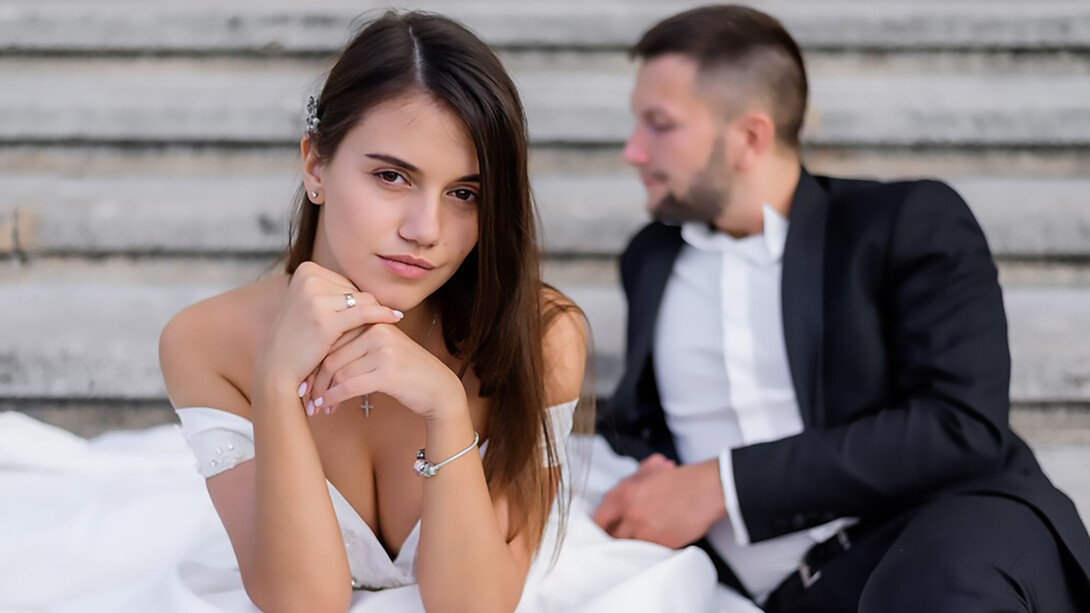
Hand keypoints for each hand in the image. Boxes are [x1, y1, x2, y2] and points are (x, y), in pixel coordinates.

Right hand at [255, 261, 402, 395]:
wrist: (278, 367)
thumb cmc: (299, 338)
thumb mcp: (311, 305)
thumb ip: (335, 292)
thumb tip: (374, 289)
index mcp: (305, 270)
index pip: (346, 282)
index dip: (355, 303)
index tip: (354, 319)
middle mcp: (308, 278)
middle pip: (355, 290)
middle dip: (362, 310)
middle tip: (359, 332)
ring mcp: (315, 298)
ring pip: (364, 301)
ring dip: (371, 317)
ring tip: (371, 332)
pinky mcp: (325, 319)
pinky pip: (366, 313)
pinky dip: (383, 314)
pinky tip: (396, 317)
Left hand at [305, 321, 467, 422]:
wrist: (439, 389)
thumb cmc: (408, 373)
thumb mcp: (384, 351)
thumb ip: (358, 345)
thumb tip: (320, 355)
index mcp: (375, 322)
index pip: (334, 338)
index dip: (315, 360)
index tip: (305, 377)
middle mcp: (378, 332)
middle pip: (333, 354)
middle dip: (316, 378)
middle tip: (305, 395)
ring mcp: (384, 351)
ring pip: (339, 371)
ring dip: (324, 392)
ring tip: (317, 406)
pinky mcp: (387, 372)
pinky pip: (350, 385)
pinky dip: (334, 397)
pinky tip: (327, 406)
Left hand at [593, 455, 726, 548]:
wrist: (707, 490)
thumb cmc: (682, 479)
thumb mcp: (650, 472)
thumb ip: (631, 482)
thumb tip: (619, 492)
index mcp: (626, 494)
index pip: (600, 517)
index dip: (599, 524)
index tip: (601, 527)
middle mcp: (632, 514)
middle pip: (612, 535)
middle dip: (613, 535)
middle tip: (617, 535)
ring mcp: (646, 531)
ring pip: (628, 544)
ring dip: (631, 542)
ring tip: (638, 537)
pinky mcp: (662, 544)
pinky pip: (647, 550)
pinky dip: (648, 547)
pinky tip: (654, 539)